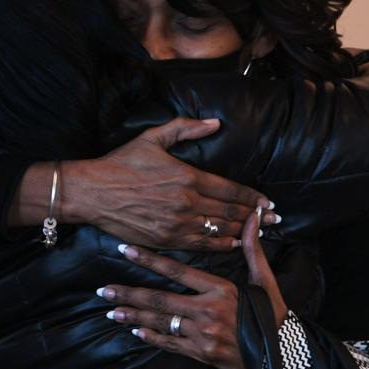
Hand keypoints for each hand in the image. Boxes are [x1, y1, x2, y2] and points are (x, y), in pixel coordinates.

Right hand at [62, 117, 276, 250]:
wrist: (92, 192)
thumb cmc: (121, 163)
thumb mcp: (153, 138)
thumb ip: (186, 129)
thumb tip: (214, 123)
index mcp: (187, 176)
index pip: (229, 189)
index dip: (251, 197)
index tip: (267, 201)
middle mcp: (186, 202)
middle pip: (230, 212)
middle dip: (256, 216)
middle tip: (276, 219)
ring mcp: (176, 224)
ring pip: (218, 230)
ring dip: (242, 231)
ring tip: (262, 233)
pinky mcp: (165, 239)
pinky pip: (200, 244)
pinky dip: (219, 244)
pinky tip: (233, 244)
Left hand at [98, 212, 288, 368]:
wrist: (282, 357)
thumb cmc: (272, 314)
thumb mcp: (263, 279)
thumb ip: (252, 247)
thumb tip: (253, 215)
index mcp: (220, 289)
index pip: (178, 271)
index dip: (150, 259)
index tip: (126, 250)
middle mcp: (207, 311)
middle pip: (160, 299)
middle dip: (129, 293)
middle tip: (104, 289)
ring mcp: (202, 335)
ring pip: (160, 322)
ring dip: (133, 316)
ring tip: (111, 310)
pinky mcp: (201, 354)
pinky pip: (170, 344)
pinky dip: (151, 337)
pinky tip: (135, 330)